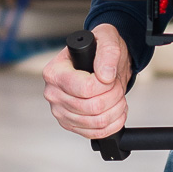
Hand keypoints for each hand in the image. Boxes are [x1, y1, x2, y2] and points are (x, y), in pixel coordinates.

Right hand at [43, 23, 131, 137]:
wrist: (102, 64)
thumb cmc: (99, 49)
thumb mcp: (107, 39)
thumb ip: (107, 53)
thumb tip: (105, 75)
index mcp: (55, 72)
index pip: (85, 89)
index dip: (106, 86)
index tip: (111, 76)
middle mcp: (54, 93)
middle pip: (91, 107)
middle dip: (114, 97)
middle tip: (117, 86)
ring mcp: (61, 111)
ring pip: (96, 122)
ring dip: (115, 110)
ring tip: (118, 97)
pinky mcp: (71, 124)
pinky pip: (95, 133)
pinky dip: (113, 124)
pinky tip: (117, 112)